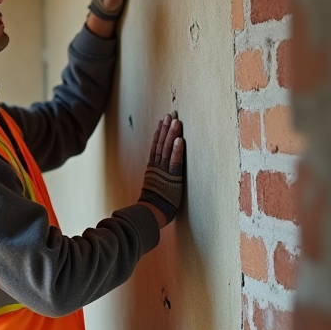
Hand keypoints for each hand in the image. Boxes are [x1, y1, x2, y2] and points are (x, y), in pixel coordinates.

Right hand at [138, 112, 184, 227]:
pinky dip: (177, 150)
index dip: (159, 133)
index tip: (162, 121)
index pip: (156, 147)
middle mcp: (157, 167)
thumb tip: (156, 176)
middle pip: (161, 144)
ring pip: (168, 149)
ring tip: (175, 121)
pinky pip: (175, 161)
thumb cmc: (153, 205)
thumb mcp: (153, 188)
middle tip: (169, 115)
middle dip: (166, 128)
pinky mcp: (172, 178)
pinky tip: (180, 139)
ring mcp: (164, 171)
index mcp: (153, 168)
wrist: (150, 214)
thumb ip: (155, 179)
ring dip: (172, 134)